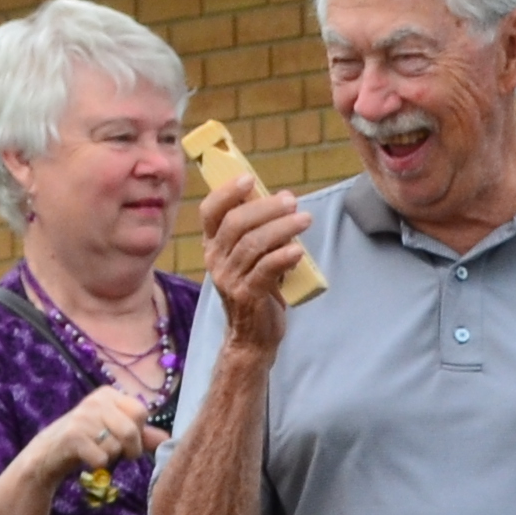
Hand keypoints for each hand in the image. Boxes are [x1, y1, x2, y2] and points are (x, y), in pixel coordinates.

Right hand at [22, 384, 155, 489]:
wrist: (48, 453)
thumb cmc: (87, 441)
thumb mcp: (115, 433)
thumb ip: (142, 435)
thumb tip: (168, 440)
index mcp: (108, 394)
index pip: (141, 411)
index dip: (139, 431)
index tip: (126, 438)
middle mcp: (95, 400)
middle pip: (132, 430)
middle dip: (130, 449)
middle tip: (118, 453)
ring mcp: (82, 416)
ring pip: (117, 446)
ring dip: (111, 456)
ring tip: (96, 451)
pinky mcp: (72, 435)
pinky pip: (102, 457)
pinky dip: (99, 464)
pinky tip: (86, 458)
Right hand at [200, 174, 309, 348]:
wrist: (252, 337)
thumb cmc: (257, 290)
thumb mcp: (253, 258)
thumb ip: (260, 233)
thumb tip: (283, 201)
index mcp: (213, 245)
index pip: (210, 212)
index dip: (226, 192)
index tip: (248, 178)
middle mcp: (215, 259)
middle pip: (235, 223)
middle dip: (265, 207)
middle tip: (292, 201)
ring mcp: (229, 278)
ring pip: (252, 244)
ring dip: (281, 228)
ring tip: (305, 219)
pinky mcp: (246, 295)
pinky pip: (264, 270)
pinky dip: (282, 257)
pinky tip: (298, 250)